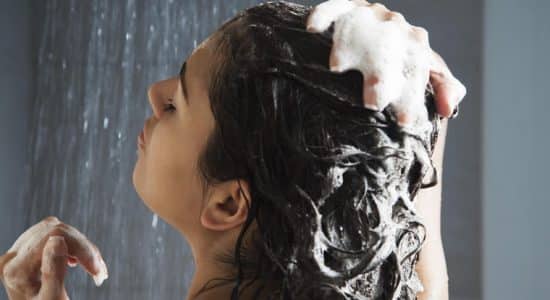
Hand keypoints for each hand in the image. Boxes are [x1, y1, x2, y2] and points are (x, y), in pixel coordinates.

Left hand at [0, 216, 107, 299]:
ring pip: (57, 229)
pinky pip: (51, 234)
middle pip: (55, 230)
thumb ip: (53, 271)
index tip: (97, 270)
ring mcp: (17, 253)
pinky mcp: (25, 252)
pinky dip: (70, 246)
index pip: (53, 237)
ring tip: (92, 268)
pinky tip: (74, 262)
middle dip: (84, 248)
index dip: (81, 247)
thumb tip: (58, 238)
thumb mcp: (53, 299)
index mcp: (15, 269)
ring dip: (80, 246)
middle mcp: (11, 258)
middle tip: (99, 271)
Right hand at [307, 0, 466, 122]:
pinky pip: (335, 7)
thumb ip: (442, 88)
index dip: (411, 95)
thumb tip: (447, 108)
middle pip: (388, 49)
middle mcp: (395, 28)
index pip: (417, 70)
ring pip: (360, 26)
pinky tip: (313, 28)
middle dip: (381, 74)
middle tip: (374, 102)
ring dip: (348, 44)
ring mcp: (370, 16)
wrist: (384, 36)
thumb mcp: (423, 77)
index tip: (403, 121)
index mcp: (416, 45)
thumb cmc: (401, 66)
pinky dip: (324, 15)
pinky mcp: (347, 8)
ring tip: (338, 67)